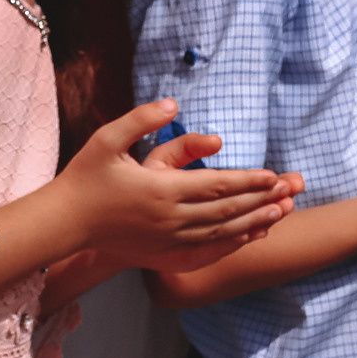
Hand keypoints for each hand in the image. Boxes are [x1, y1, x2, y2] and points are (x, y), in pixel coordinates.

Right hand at [57, 102, 294, 261]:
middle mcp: (169, 219)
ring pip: (221, 233)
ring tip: (282, 213)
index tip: (273, 174)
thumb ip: (142, 119)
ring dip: (254, 223)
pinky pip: (206, 251)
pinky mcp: (162, 254)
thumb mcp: (108, 138)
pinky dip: (231, 244)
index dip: (248, 180)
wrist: (66, 222)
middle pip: (227, 210)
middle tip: (291, 190)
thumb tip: (174, 102)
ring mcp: (167, 240)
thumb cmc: (85, 176)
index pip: (216, 185)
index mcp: (160, 190)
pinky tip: (249, 237)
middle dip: (262, 200)